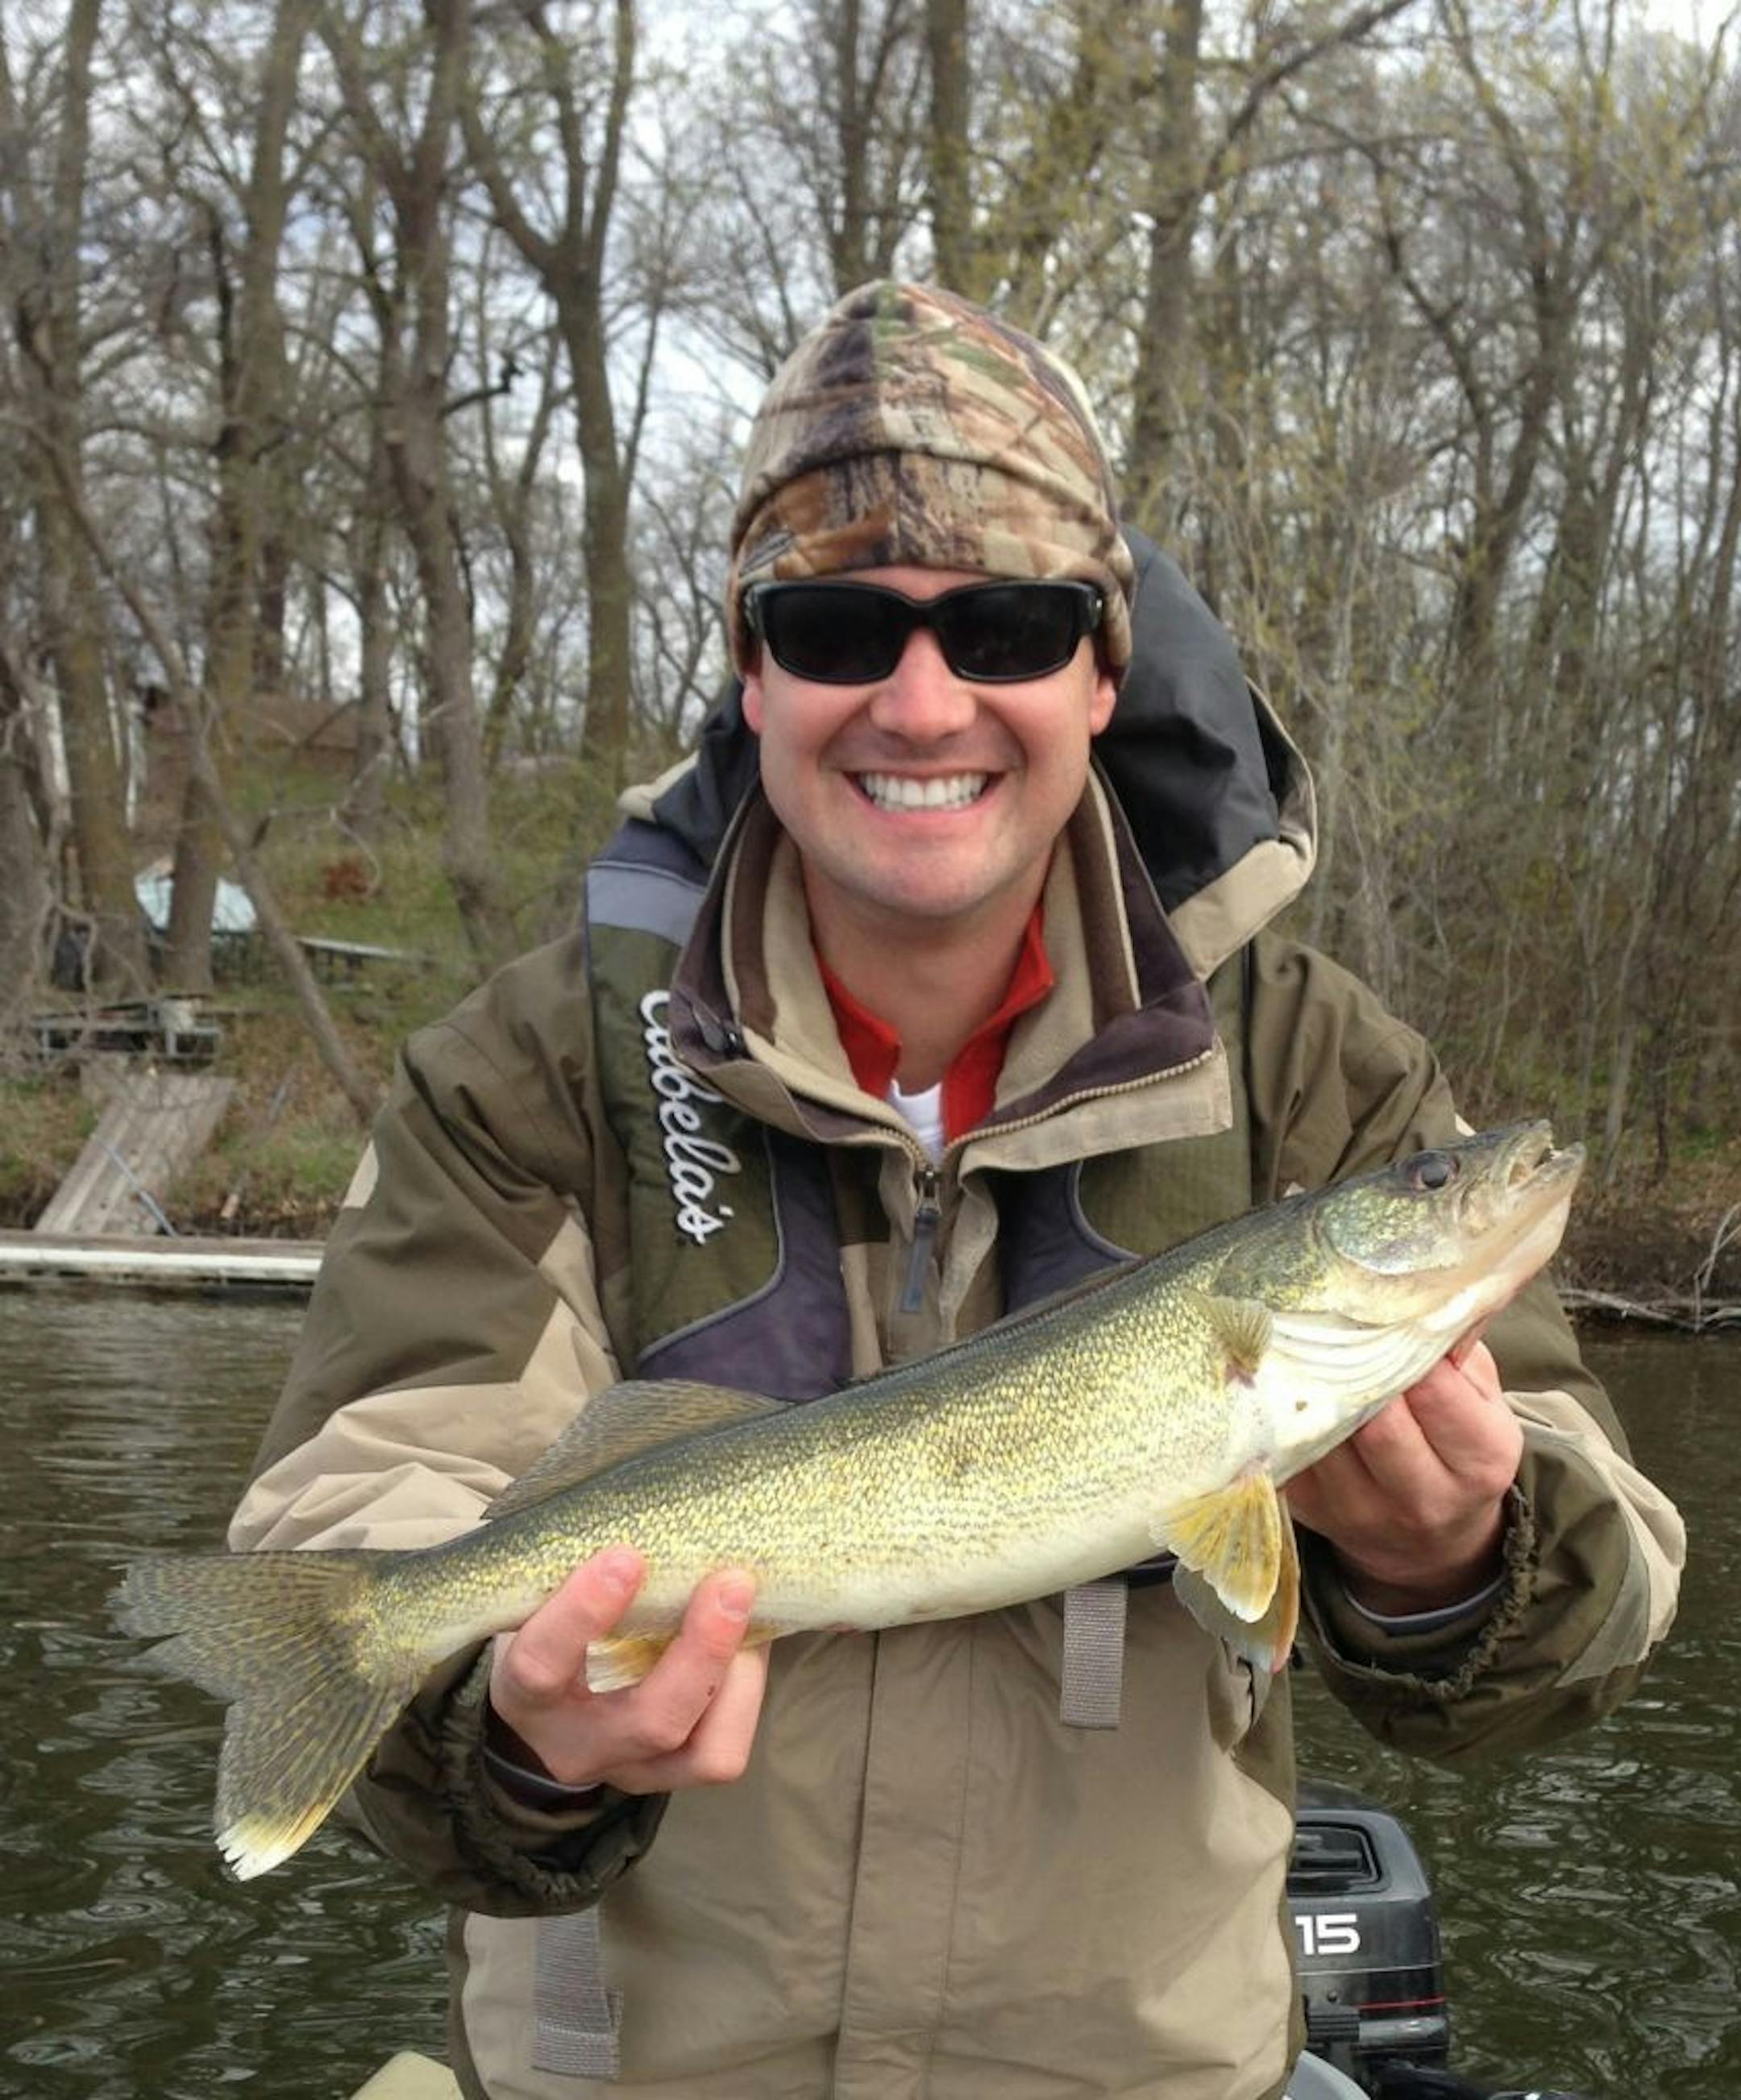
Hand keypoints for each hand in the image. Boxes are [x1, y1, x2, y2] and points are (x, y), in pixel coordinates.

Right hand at [488, 1545, 767, 1793]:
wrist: (543, 1712)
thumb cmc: (545, 1629)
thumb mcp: (540, 1602)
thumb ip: (573, 1566)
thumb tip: (645, 1504)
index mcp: (527, 1696)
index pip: (542, 1665)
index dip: (582, 1614)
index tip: (625, 1558)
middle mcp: (579, 1747)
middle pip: (650, 1721)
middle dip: (701, 1651)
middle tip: (730, 1581)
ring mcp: (633, 1771)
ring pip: (705, 1753)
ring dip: (739, 1674)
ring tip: (750, 1610)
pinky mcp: (673, 1776)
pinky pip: (723, 1751)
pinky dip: (747, 1692)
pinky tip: (750, 1641)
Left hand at [1284, 1340, 1521, 1615]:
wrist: (1429, 1542)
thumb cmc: (1453, 1444)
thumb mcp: (1479, 1399)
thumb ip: (1457, 1350)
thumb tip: (1418, 1293)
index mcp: (1479, 1460)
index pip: (1437, 1394)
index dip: (1407, 1348)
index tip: (1387, 1313)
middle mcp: (1424, 1496)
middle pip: (1376, 1422)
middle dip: (1354, 1367)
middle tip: (1335, 1324)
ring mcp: (1361, 1510)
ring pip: (1324, 1437)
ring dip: (1312, 1388)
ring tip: (1304, 1345)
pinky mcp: (1311, 1510)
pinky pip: (1287, 1452)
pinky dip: (1283, 1414)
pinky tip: (1281, 1383)